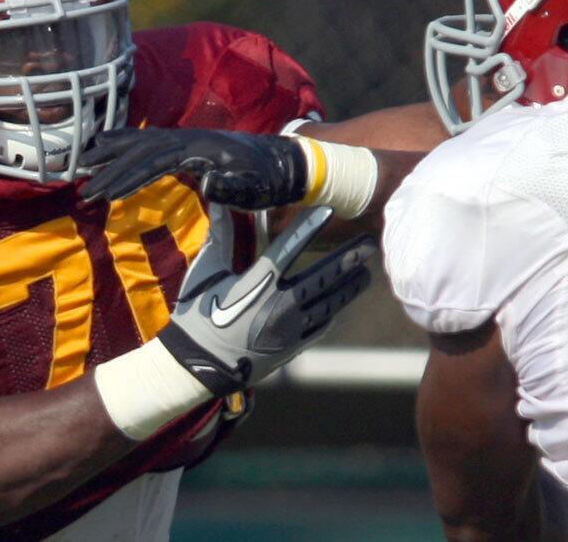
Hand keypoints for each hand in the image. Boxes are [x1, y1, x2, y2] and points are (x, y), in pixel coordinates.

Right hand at [80, 127, 307, 209]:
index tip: (105, 192)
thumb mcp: (255, 187)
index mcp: (199, 148)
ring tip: (82, 162)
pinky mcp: (184, 143)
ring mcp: (184, 138)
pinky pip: (147, 140)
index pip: (154, 161)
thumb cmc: (267, 179)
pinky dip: (124, 142)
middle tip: (85, 190)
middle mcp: (187, 138)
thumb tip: (208, 183)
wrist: (282, 162)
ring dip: (111, 152)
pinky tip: (106, 144)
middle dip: (111, 170)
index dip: (128, 177)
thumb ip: (232, 187)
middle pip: (140, 151)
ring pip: (140, 142)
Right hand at [158, 205, 375, 395]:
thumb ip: (219, 237)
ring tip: (366, 272)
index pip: (287, 248)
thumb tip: (222, 202)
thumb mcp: (205, 274)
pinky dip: (333, 309)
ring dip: (349, 286)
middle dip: (348, 258)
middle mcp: (279, 305)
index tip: (329, 211)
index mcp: (256, 284)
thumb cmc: (197, 316)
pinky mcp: (292, 347)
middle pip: (322, 276)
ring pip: (329, 303)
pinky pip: (321, 324)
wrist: (198, 367)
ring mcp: (290, 329)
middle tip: (370, 244)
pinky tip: (342, 300)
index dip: (308, 228)